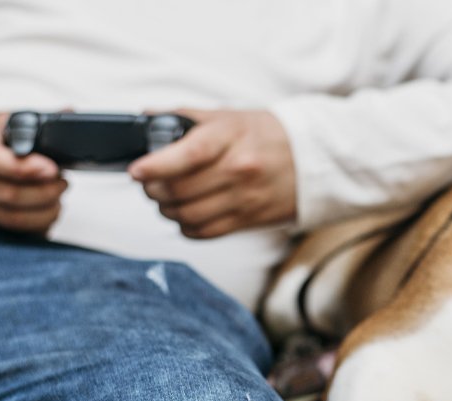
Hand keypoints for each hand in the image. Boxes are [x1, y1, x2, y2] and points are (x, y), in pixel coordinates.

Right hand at [0, 113, 67, 235]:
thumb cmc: (0, 140)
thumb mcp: (13, 123)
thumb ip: (40, 121)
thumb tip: (69, 111)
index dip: (26, 169)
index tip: (52, 169)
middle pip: (11, 195)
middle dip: (46, 191)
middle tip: (63, 181)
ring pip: (15, 218)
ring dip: (47, 209)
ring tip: (58, 194)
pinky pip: (19, 231)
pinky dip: (42, 224)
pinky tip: (51, 210)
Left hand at [129, 109, 296, 238]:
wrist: (314, 161)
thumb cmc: (267, 135)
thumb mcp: (230, 117)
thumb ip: (187, 118)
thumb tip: (146, 119)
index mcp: (231, 139)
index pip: (188, 155)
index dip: (157, 166)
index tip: (137, 171)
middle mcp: (238, 171)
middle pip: (181, 190)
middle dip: (154, 189)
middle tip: (149, 183)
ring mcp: (244, 199)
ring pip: (188, 214)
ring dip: (167, 210)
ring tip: (165, 200)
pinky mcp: (248, 220)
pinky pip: (205, 232)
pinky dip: (186, 227)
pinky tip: (185, 215)